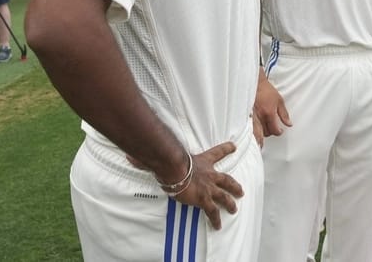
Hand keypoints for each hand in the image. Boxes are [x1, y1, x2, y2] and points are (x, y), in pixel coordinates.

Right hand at [126, 142, 245, 230]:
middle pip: (226, 179)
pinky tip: (218, 226)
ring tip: (234, 209)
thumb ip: (152, 155)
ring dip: (230, 202)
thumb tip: (130, 154)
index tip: (234, 146)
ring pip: (224, 196)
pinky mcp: (204, 199)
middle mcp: (209, 174)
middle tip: (241, 190)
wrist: (175, 168)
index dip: (226, 148)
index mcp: (202, 160)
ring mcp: (208, 187)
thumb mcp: (165, 155)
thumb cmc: (170, 159)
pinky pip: (212, 211)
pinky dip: (215, 219)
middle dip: (234, 185)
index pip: (217, 152)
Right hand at [252, 73, 290, 146]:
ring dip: (262, 133)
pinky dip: (253, 131)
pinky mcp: (246, 115)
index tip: (280, 130)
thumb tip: (289, 124)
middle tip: (273, 129)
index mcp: (269, 113)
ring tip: (265, 130)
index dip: (279, 132)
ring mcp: (252, 117)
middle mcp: (260, 117)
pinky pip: (250, 128)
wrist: (255, 84)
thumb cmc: (266, 90)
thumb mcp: (280, 101)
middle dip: (271, 133)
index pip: (275, 130)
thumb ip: (284, 114)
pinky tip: (254, 132)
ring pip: (257, 133)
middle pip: (266, 133)